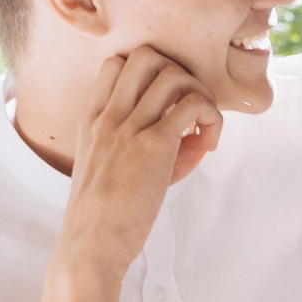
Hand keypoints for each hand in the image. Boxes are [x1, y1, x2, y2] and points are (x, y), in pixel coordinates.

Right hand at [55, 49, 223, 278]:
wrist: (90, 245)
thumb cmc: (105, 214)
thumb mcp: (113, 169)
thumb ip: (147, 144)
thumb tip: (196, 135)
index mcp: (94, 119)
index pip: (116, 63)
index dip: (152, 72)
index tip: (167, 104)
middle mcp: (108, 116)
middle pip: (146, 55)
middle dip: (179, 72)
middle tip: (190, 108)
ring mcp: (128, 128)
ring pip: (173, 74)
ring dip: (200, 94)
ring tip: (203, 128)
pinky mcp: (153, 146)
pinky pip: (194, 106)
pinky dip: (212, 118)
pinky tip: (208, 144)